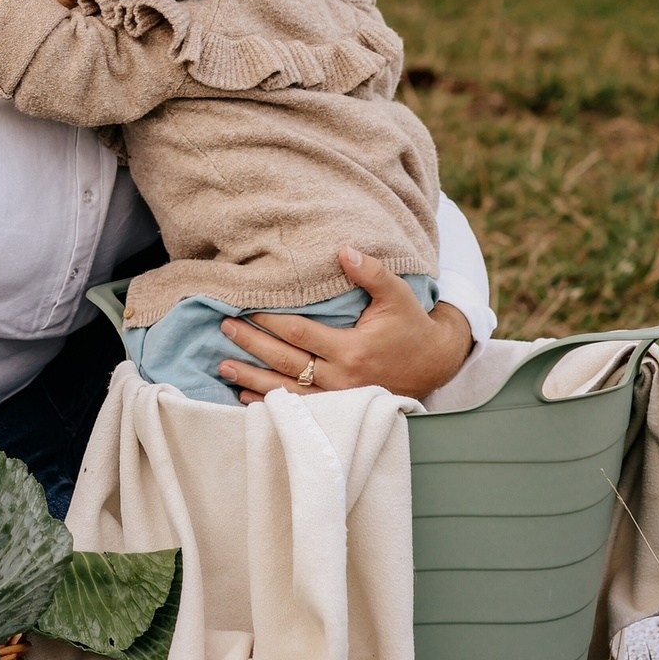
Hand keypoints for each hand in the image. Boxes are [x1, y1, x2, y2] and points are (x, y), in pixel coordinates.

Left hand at [216, 246, 473, 403]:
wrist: (435, 364)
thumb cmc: (411, 326)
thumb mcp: (397, 294)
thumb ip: (370, 272)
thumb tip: (343, 249)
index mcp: (352, 350)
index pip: (300, 334)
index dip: (270, 320)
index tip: (246, 307)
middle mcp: (342, 379)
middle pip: (286, 362)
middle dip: (252, 345)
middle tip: (224, 328)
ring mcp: (339, 399)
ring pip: (287, 391)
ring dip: (252, 379)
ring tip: (223, 366)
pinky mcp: (339, 410)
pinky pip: (298, 409)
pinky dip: (269, 404)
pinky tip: (245, 397)